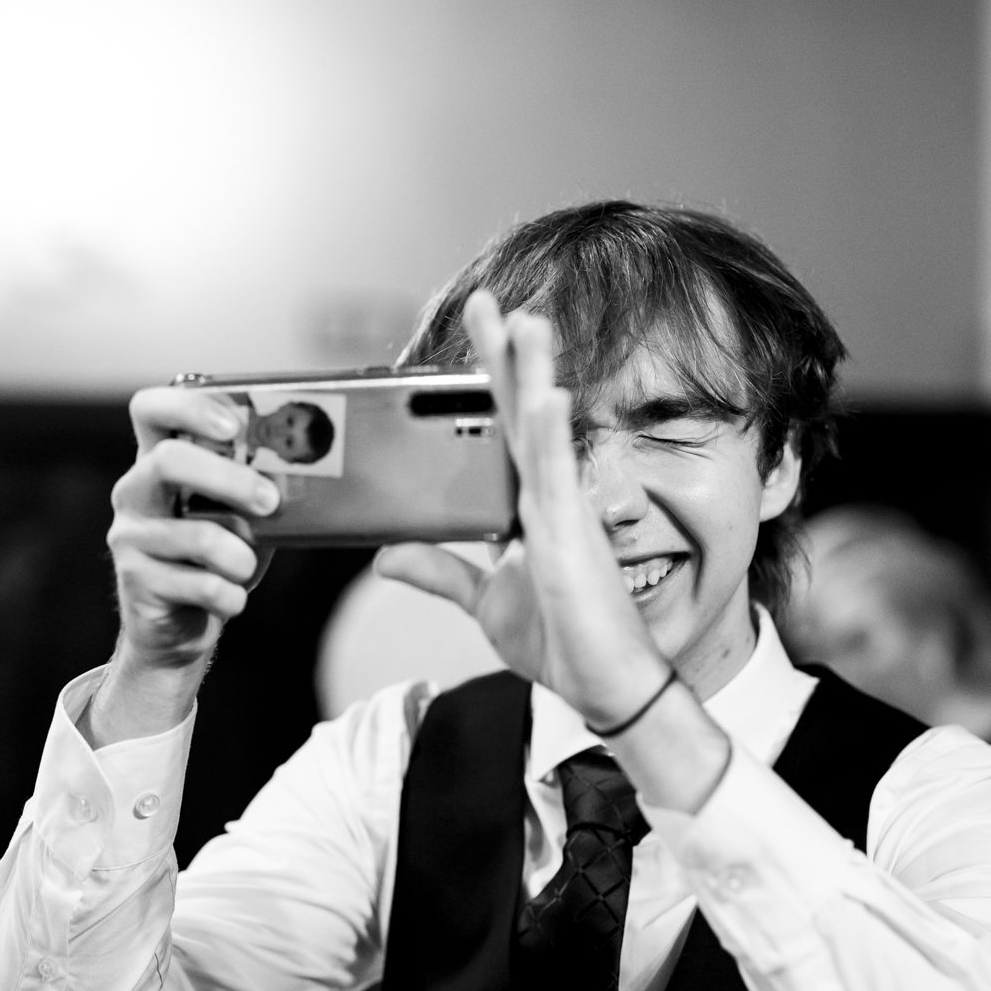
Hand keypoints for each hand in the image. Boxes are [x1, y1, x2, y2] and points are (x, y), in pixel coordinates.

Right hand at [87, 387, 278, 742]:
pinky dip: (230, 595)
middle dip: (229, 479)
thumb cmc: (215, 561)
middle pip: (168, 461)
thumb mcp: (239, 517)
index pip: (150, 409)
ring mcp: (129, 536)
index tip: (234, 426)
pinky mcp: (136, 581)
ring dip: (240, 556)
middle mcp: (134, 491)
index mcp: (158, 461)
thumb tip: (308, 475)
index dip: (189, 407)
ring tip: (247, 567)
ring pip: (197, 535)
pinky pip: (201, 585)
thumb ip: (258, 489)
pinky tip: (230, 598)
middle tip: (270, 501)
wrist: (178, 629)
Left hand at [376, 292, 669, 729]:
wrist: (603, 689)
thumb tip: (387, 557)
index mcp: (527, 509)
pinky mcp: (572, 540)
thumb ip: (441, 572)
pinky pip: (560, 478)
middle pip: (520, 414)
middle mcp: (547, 500)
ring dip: (534, 375)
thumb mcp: (484, 603)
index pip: (500, 432)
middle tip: (488, 301)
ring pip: (543, 431)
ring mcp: (562, 514)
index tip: (476, 335)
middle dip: (504, 356)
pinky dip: (552, 436)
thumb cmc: (563, 646)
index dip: (487, 383)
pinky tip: (547, 396)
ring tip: (527, 321)